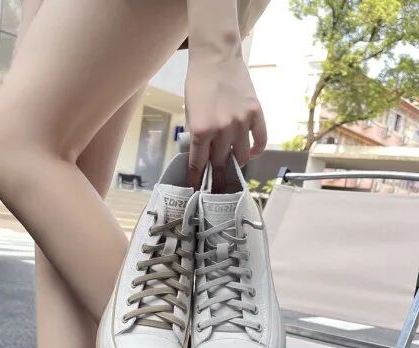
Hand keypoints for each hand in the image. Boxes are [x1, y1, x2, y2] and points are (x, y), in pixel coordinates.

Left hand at [184, 51, 266, 188]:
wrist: (216, 57)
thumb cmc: (198, 83)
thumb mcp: (190, 113)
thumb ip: (197, 135)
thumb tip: (202, 155)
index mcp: (201, 130)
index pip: (199, 164)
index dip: (197, 178)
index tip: (197, 188)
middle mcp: (222, 130)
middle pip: (220, 162)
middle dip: (216, 174)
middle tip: (215, 182)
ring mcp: (241, 122)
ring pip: (241, 156)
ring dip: (236, 163)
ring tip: (232, 166)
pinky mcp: (256, 113)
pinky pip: (260, 141)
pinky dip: (256, 151)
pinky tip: (251, 154)